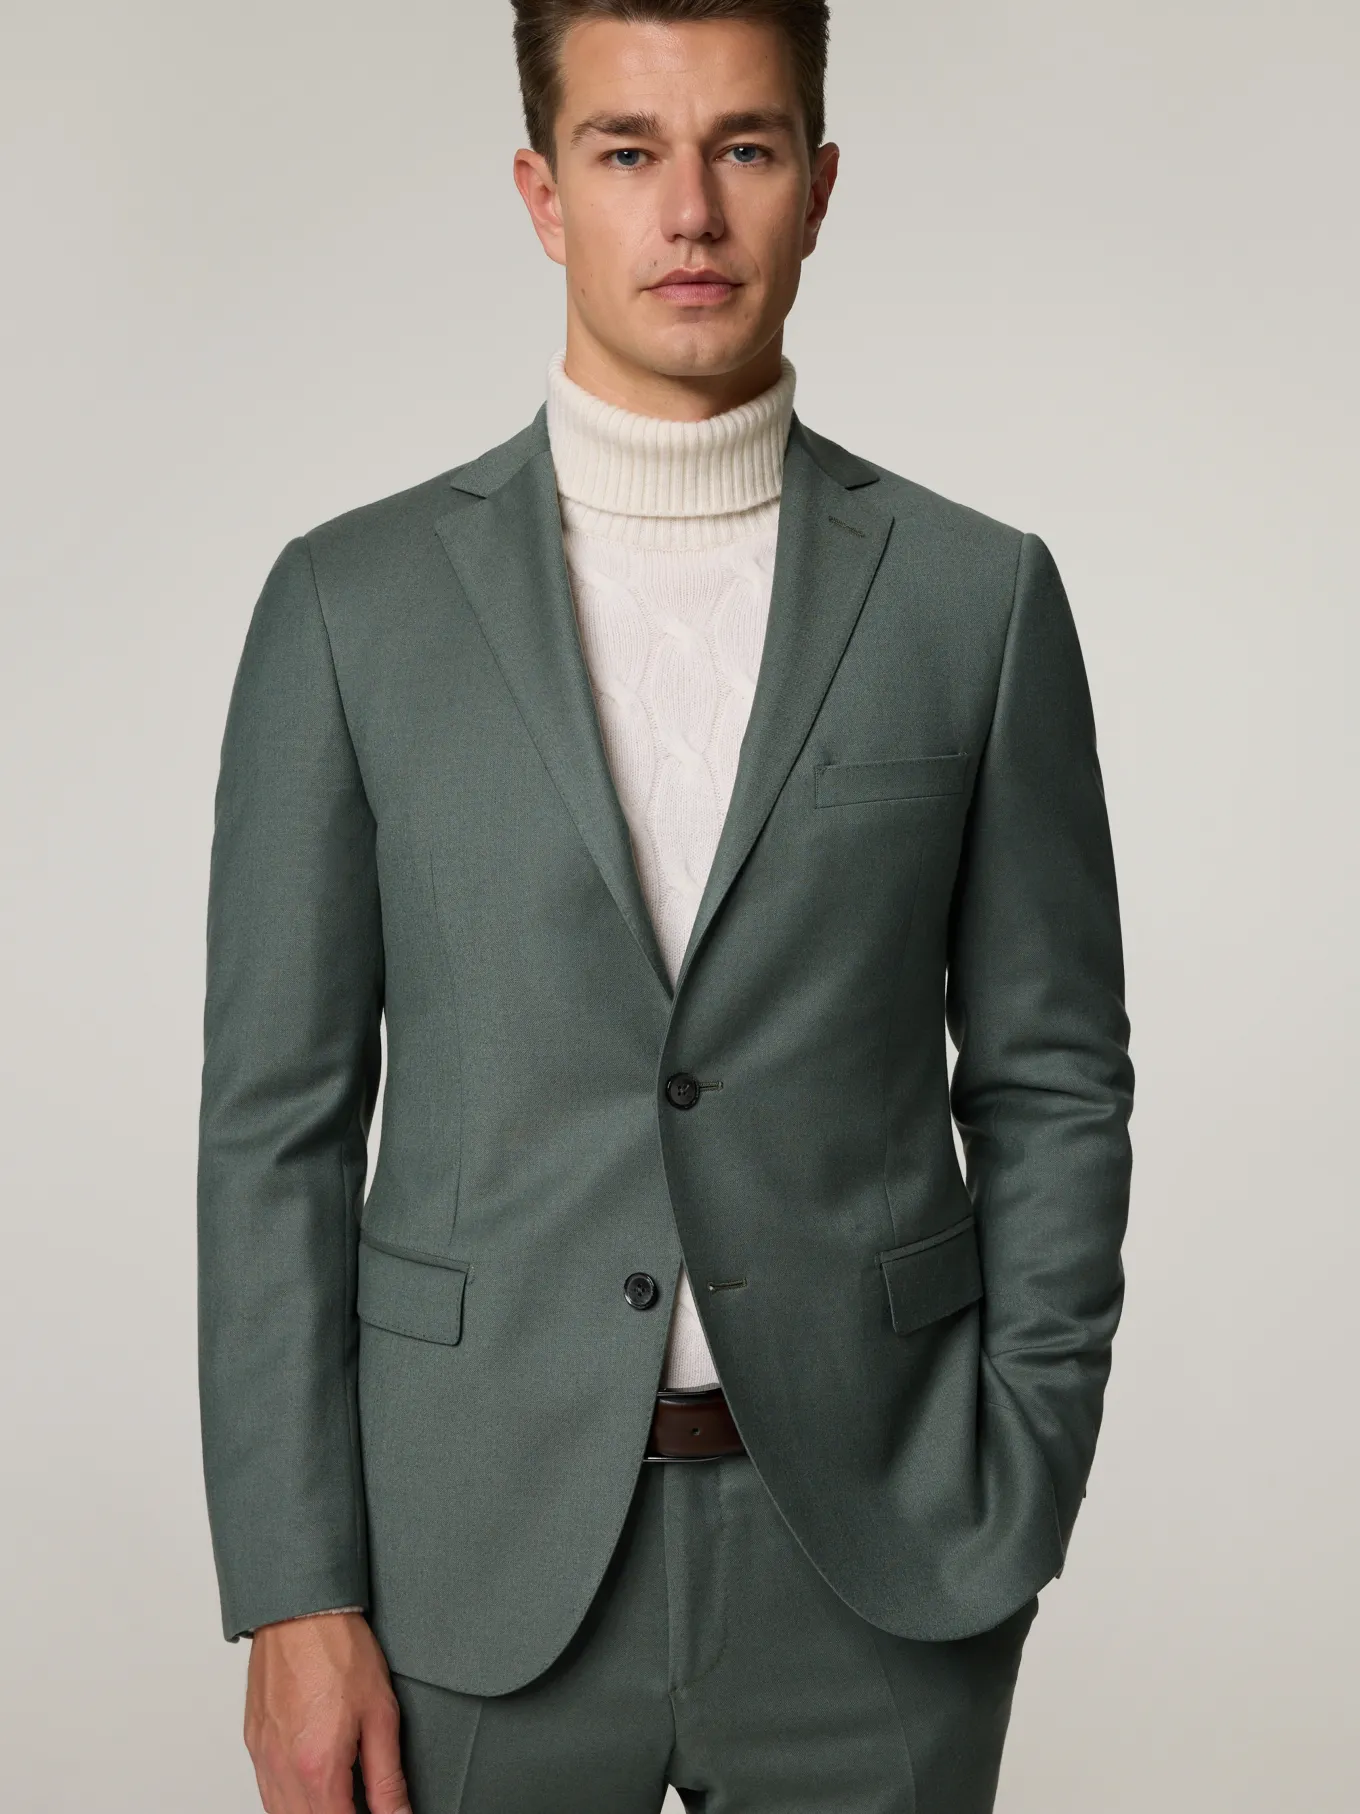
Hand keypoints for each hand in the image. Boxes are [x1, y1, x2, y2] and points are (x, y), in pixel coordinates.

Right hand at [244, 1611, 410, 1813]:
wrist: (301, 1610)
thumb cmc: (339, 1650)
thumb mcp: (380, 1715)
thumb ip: (387, 1778)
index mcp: (317, 1768)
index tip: (377, 1813)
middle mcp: (282, 1769)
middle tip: (360, 1802)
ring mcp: (262, 1757)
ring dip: (310, 1812)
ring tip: (340, 1794)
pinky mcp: (253, 1742)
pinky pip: (265, 1791)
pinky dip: (287, 1799)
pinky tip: (310, 1785)